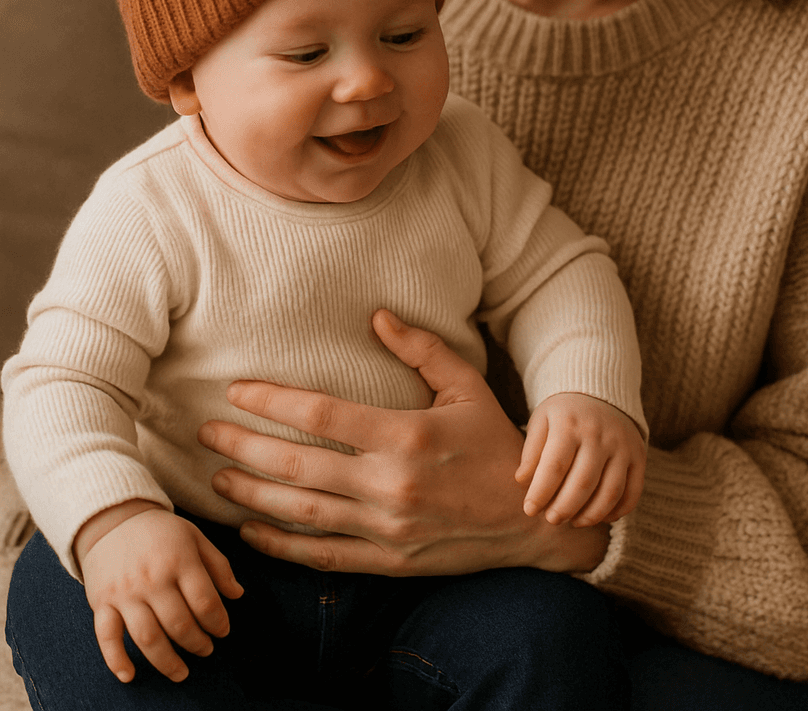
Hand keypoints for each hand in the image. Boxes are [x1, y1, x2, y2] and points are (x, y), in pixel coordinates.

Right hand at [77, 503, 243, 683]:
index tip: (223, 631)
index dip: (218, 622)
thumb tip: (238, 595)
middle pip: (179, 624)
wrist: (113, 518)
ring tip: (182, 672)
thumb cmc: (161, 531)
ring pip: (147, 637)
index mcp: (179, 559)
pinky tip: (130, 676)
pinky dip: (116, 660)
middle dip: (197, 643)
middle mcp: (152, 578)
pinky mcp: (102, 602)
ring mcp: (125, 592)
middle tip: (206, 650)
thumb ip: (218, 565)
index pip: (205, 601)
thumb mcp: (195, 536)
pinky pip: (107, 637)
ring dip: (167, 662)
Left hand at [198, 310, 609, 575]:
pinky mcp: (388, 561)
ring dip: (253, 494)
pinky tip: (251, 530)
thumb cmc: (496, 443)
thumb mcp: (467, 385)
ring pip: (302, 512)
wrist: (533, 519)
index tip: (237, 390)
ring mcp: (387, 528)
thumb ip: (421, 348)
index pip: (321, 415)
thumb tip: (377, 315)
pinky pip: (323, 555)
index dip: (272, 401)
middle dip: (245, 447)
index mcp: (406, 436)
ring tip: (217, 477)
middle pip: (298, 465)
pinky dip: (281, 545)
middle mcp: (390, 485)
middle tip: (206, 433)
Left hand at [516, 393, 645, 525]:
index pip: (554, 466)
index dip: (541, 492)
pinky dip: (618, 511)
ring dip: (591, 515)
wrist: (600, 392)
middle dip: (565, 508)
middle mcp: (599, 435)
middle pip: (583, 482)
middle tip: (551, 520)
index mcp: (569, 424)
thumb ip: (531, 451)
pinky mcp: (639, 457)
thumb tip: (522, 482)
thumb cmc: (564, 414)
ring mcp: (622, 446)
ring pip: (610, 491)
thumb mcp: (541, 421)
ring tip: (573, 522)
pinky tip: (600, 518)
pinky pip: (632, 492)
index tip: (529, 509)